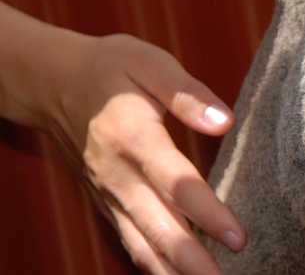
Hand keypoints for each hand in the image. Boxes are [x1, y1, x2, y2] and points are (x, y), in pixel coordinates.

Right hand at [0, 4, 244, 274]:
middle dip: (192, 261)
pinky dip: (152, 264)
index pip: (177, 184)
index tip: (238, 237)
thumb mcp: (151, 63)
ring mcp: (110, 193)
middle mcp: (119, 174)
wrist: (55, 82)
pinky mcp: (107, 202)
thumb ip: (189, 94)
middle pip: (158, 227)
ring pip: (142, 243)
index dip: (209, 213)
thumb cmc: (113, 68)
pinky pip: (130, 241)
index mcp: (134, 136)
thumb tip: (225, 122)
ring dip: (173, 271)